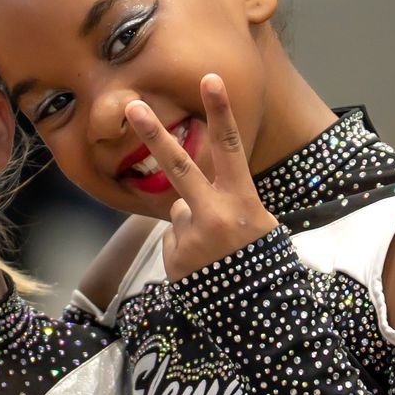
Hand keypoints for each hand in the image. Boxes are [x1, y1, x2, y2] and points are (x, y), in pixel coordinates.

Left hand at [124, 74, 278, 282]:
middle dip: (153, 132)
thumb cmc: (262, 263)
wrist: (259, 316)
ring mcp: (190, 238)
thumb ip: (226, 203)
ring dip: (194, 226)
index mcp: (242, 203)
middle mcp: (214, 216)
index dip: (221, 112)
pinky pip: (174, 240)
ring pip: (180, 211)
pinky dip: (186, 250)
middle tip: (132, 104)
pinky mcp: (174, 259)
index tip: (210, 79)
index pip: (231, 148)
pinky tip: (205, 267)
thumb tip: (183, 199)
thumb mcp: (260, 226)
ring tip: (217, 253)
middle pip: (179, 165)